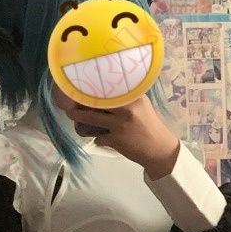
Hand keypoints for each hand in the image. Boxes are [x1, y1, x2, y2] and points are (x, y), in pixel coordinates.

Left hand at [60, 95, 180, 180]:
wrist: (160, 149)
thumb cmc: (150, 127)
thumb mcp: (142, 107)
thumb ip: (127, 98)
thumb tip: (106, 90)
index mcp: (134, 97)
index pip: (110, 86)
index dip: (94, 85)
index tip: (83, 82)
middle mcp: (126, 108)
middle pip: (97, 101)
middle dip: (82, 99)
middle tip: (72, 97)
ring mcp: (120, 124)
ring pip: (92, 118)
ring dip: (78, 116)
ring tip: (71, 113)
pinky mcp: (116, 140)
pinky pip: (98, 137)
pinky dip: (97, 138)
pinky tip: (101, 138)